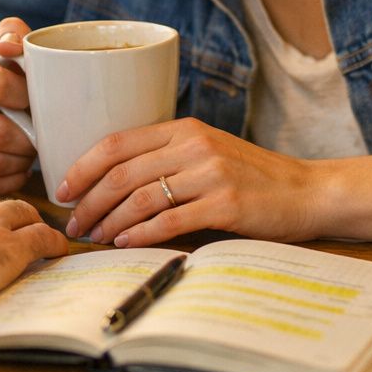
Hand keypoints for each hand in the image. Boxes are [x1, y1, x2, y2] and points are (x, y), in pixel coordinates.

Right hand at [0, 17, 37, 193]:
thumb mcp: (1, 52)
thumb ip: (13, 35)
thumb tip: (11, 44)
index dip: (26, 95)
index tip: (36, 98)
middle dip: (29, 138)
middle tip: (40, 133)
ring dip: (22, 161)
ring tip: (29, 149)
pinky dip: (10, 181)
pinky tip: (15, 166)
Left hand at [58, 118, 320, 247]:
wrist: (308, 191)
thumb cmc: (252, 177)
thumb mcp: (207, 152)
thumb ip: (166, 157)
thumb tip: (110, 180)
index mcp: (183, 128)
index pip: (117, 142)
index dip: (83, 166)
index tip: (63, 188)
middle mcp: (194, 145)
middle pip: (122, 171)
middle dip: (89, 199)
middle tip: (73, 222)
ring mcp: (211, 173)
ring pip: (141, 197)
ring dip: (109, 221)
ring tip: (93, 237)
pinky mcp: (226, 204)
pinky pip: (170, 219)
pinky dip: (141, 233)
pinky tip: (125, 243)